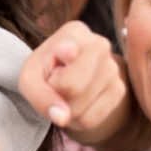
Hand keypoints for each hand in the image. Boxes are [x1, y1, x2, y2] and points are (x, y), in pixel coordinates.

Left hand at [19, 20, 126, 143]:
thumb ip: (38, 93)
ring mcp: (113, 68)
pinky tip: (79, 102)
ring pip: (81, 107)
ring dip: (66, 108)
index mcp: (74, 32)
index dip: (63, 59)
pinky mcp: (120, 90)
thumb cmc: (46, 71)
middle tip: (55, 83)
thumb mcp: (30, 77)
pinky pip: (91, 119)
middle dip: (56, 94)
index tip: (66, 54)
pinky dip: (78, 118)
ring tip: (66, 92)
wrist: (68, 80)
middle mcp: (99, 44)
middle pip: (72, 87)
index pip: (68, 53)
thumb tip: (62, 117)